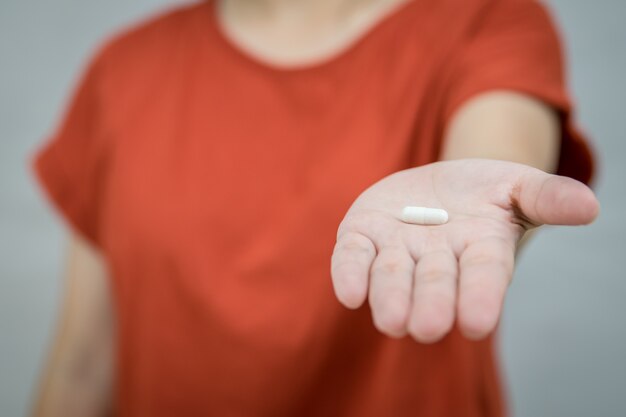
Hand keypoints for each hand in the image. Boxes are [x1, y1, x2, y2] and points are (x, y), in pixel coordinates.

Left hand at [330, 159, 598, 342]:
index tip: (477, 324)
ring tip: (391, 322)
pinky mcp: (362, 237)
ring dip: (390, 297)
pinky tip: (350, 294)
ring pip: (391, 277)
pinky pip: (352, 257)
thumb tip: (589, 207)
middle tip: (425, 328)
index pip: (483, 277)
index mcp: (480, 250)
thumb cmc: (484, 192)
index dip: (480, 298)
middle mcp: (437, 259)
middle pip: (434, 283)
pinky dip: (349, 275)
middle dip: (430, 304)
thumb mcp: (518, 185)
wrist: (440, 185)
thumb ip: (546, 196)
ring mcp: (397, 250)